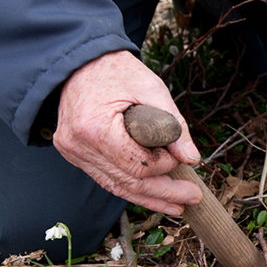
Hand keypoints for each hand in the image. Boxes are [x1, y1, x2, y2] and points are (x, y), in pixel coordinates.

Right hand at [54, 51, 202, 214]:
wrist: (79, 61)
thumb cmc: (115, 70)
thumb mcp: (152, 89)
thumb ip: (173, 124)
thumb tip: (192, 158)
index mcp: (95, 127)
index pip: (137, 164)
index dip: (164, 166)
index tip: (181, 156)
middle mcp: (78, 145)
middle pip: (128, 182)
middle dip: (163, 192)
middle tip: (192, 197)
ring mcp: (73, 152)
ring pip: (116, 186)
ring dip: (149, 198)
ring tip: (177, 205)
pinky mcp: (75, 154)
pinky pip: (106, 178)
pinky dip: (130, 187)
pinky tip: (153, 195)